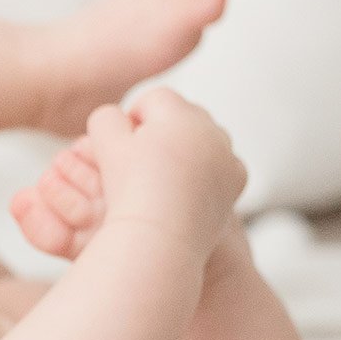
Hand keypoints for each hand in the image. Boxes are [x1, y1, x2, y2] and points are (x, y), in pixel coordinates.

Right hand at [12, 90, 244, 258]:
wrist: (160, 239)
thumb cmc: (130, 191)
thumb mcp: (105, 144)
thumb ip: (105, 118)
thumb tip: (114, 116)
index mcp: (180, 113)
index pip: (154, 100)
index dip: (133, 121)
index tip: (122, 148)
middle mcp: (211, 128)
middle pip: (182, 117)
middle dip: (161, 133)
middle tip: (139, 164)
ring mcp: (228, 155)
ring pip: (202, 140)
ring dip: (183, 151)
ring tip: (159, 179)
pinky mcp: (236, 181)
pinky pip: (219, 165)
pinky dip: (203, 173)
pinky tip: (182, 190)